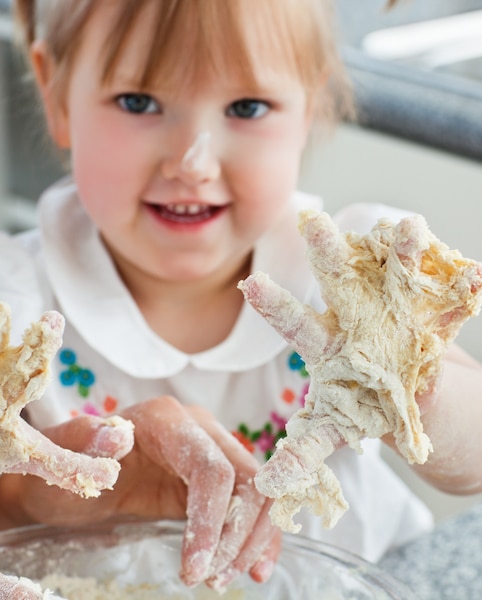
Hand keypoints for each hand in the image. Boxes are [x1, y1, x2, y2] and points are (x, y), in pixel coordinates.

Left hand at [3, 397, 280, 590]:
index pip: (211, 467)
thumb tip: (118, 438)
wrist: (70, 481)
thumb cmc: (64, 469)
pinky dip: (258, 535)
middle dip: (238, 534)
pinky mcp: (213, 481)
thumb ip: (85, 440)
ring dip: (251, 539)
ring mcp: (209, 452)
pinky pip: (250, 504)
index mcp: (166, 419)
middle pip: (245, 479)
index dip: (212, 519)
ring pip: (257, 492)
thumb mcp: (64, 457)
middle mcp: (197, 429)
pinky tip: (255, 567)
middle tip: (212, 578)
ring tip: (223, 578)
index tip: (195, 569)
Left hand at [240, 210, 481, 530]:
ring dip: (402, 257)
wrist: (422, 409)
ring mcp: (399, 318)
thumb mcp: (335, 433)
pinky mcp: (437, 323)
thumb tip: (267, 486)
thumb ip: (303, 454)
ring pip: (397, 281)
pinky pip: (452, 305)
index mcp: (328, 347)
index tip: (252, 285)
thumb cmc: (368, 413)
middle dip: (328, 256)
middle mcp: (359, 323)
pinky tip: (474, 278)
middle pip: (340, 286)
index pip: (296, 324)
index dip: (276, 306)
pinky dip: (465, 292)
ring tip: (408, 230)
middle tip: (312, 222)